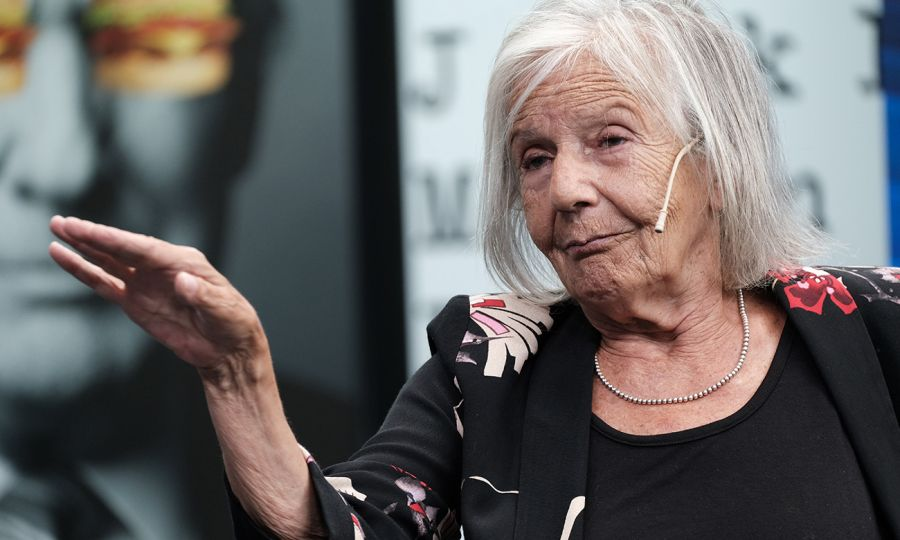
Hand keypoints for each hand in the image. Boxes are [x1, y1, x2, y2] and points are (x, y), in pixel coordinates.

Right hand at [48, 216, 267, 377]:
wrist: (228, 349)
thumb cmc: (232, 323)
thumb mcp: (224, 309)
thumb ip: (202, 295)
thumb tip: (184, 282)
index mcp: (184, 261)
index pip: (143, 247)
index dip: (114, 240)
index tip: (88, 231)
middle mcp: (161, 267)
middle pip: (121, 248)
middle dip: (92, 236)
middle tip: (61, 222)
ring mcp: (145, 283)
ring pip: (108, 261)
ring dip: (82, 247)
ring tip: (57, 229)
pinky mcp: (135, 302)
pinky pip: (105, 284)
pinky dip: (84, 271)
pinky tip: (65, 257)